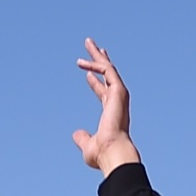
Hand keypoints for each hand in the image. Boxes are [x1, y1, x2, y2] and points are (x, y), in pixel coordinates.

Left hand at [71, 38, 139, 175]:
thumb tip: (76, 134)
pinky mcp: (119, 91)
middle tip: (91, 46)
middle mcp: (118, 102)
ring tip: (88, 42)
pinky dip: (96, 64)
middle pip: (108, 75)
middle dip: (99, 60)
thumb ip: (82, 138)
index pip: (104, 92)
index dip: (95, 82)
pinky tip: (82, 62)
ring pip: (108, 69)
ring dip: (97, 55)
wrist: (113, 153)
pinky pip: (107, 71)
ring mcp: (120, 95)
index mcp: (112, 113)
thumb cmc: (103, 154)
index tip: (87, 74)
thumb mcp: (88, 146)